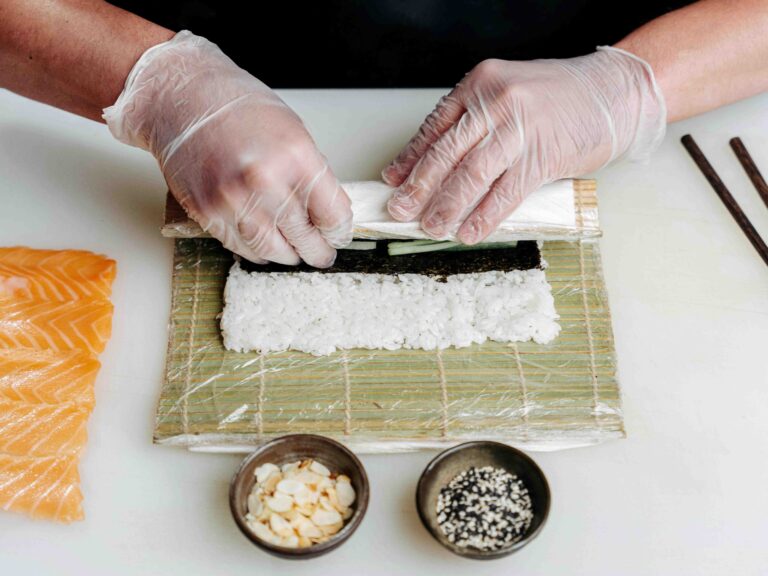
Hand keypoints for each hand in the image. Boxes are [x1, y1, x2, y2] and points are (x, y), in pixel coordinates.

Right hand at [103, 31, 351, 266]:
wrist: (181, 97)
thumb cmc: (237, 106)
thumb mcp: (293, 131)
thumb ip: (310, 174)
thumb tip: (325, 212)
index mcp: (297, 157)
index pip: (332, 216)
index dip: (339, 232)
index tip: (338, 236)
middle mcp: (266, 181)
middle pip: (305, 238)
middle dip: (317, 252)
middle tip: (321, 255)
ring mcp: (234, 200)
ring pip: (272, 250)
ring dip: (287, 255)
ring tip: (294, 251)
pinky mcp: (207, 212)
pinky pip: (240, 246)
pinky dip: (256, 249)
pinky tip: (263, 242)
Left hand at [382, 47, 665, 243]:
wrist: (613, 92)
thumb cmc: (558, 98)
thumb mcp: (507, 95)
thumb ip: (473, 122)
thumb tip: (433, 161)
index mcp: (481, 84)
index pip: (435, 127)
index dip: (410, 158)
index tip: (393, 181)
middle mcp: (497, 102)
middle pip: (446, 153)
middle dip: (418, 187)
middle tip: (400, 211)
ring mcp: (520, 128)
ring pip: (471, 175)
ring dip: (446, 206)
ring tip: (431, 227)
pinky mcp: (543, 155)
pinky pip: (506, 193)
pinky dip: (484, 216)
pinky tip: (469, 231)